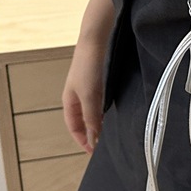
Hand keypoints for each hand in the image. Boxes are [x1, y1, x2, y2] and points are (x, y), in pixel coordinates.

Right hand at [62, 38, 104, 154]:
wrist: (98, 38)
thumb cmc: (88, 64)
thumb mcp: (89, 95)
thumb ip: (91, 117)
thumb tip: (93, 139)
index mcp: (70, 100)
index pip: (74, 127)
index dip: (83, 140)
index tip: (94, 152)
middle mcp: (80, 95)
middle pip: (85, 120)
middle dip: (94, 132)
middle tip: (106, 144)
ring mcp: (92, 87)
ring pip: (96, 110)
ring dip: (103, 121)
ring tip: (114, 131)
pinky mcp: (103, 80)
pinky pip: (105, 100)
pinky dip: (110, 109)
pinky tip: (119, 111)